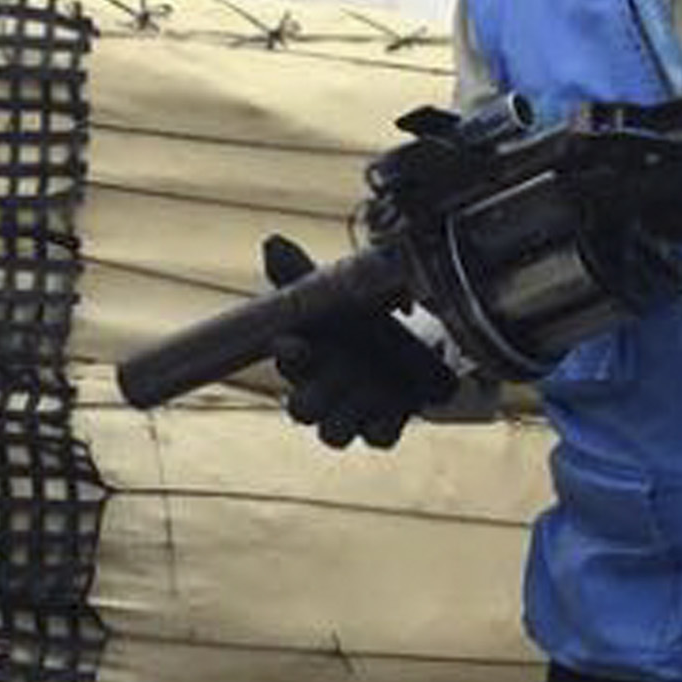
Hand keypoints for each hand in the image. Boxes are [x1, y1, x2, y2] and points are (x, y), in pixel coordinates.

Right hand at [263, 235, 456, 449]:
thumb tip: (272, 243)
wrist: (409, 344)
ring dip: (342, 419)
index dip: (288, 356)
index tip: (292, 342)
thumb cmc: (354, 321)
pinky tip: (389, 412)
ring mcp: (353, 411)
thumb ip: (300, 273)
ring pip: (333, 434)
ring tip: (361, 395)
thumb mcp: (334, 294)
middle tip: (333, 374)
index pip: (286, 363)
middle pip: (302, 410)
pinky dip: (381, 428)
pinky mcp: (384, 423)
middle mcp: (324, 390)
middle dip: (313, 398)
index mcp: (307, 357)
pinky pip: (377, 438)